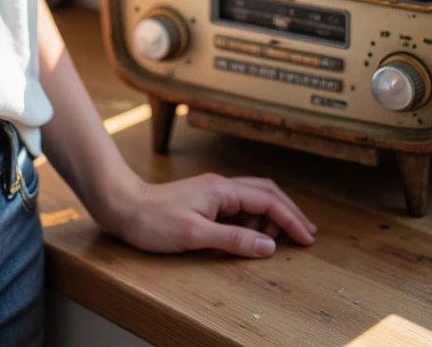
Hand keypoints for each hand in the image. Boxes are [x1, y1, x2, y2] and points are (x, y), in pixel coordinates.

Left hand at [96, 170, 318, 257]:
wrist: (124, 206)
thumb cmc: (154, 220)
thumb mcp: (195, 235)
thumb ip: (234, 240)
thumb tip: (269, 245)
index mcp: (222, 190)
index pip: (268, 201)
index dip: (291, 219)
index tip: (307, 238)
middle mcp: (221, 186)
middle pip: (266, 193)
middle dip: (288, 212)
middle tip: (306, 234)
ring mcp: (212, 192)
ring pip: (253, 199)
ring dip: (271, 217)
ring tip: (281, 239)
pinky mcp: (204, 201)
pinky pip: (239, 207)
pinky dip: (254, 220)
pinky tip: (254, 235)